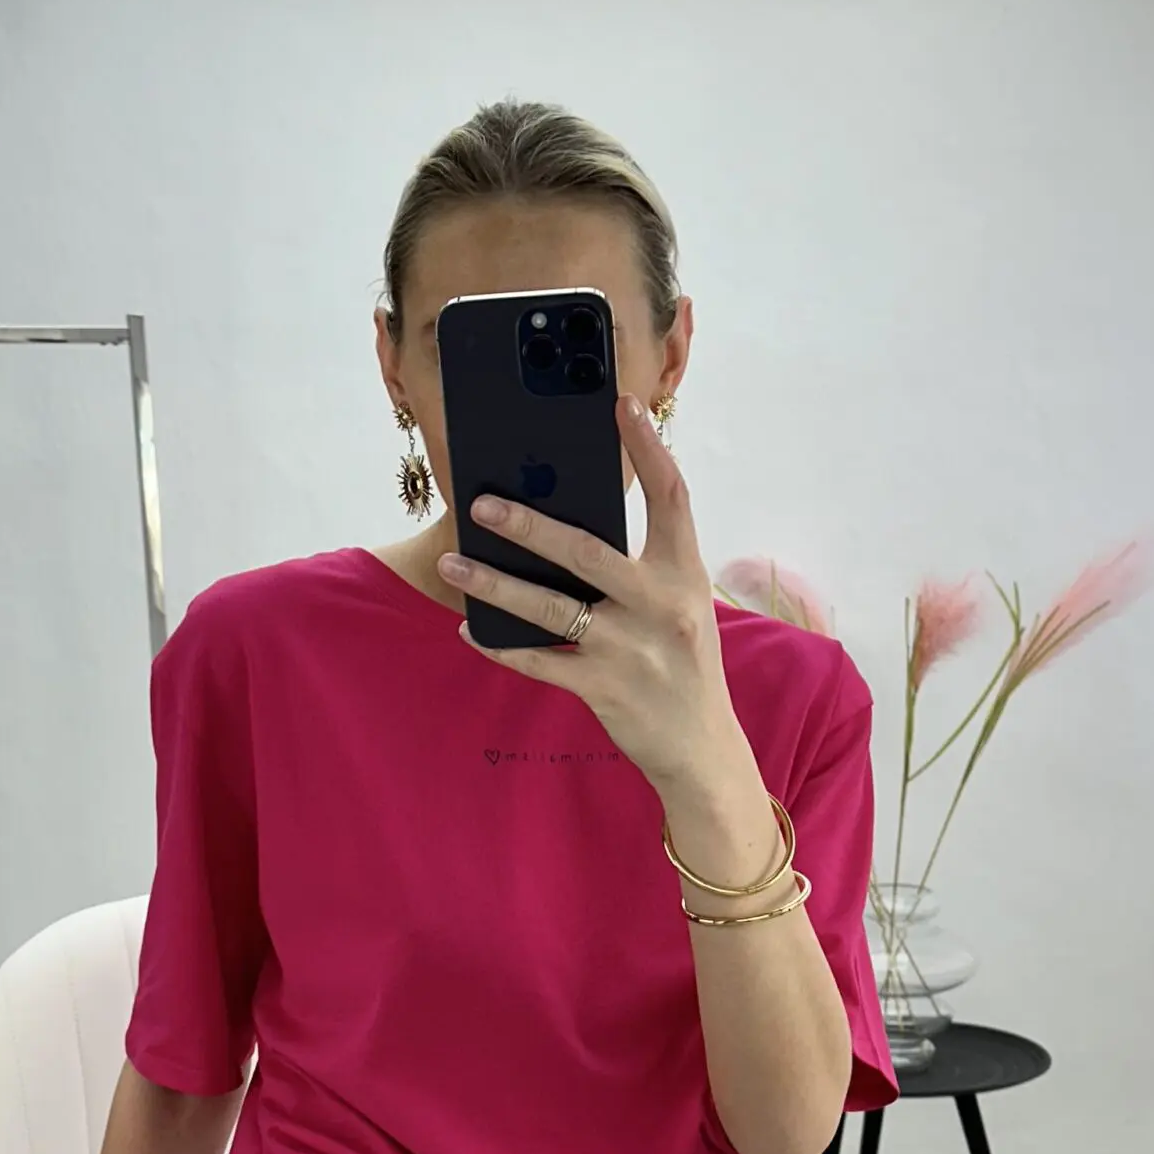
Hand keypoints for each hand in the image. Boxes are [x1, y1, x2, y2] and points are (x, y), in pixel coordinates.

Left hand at [439, 393, 753, 802]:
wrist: (701, 748)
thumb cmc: (683, 664)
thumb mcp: (680, 606)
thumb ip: (644, 566)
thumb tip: (571, 523)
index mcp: (684, 575)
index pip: (671, 498)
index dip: (648, 448)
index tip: (621, 405)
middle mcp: (661, 607)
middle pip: (587, 551)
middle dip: (529, 525)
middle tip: (482, 502)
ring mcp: (630, 650)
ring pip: (550, 607)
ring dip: (495, 583)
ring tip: (452, 560)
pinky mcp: (603, 689)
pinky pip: (539, 661)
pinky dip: (500, 645)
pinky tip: (470, 628)